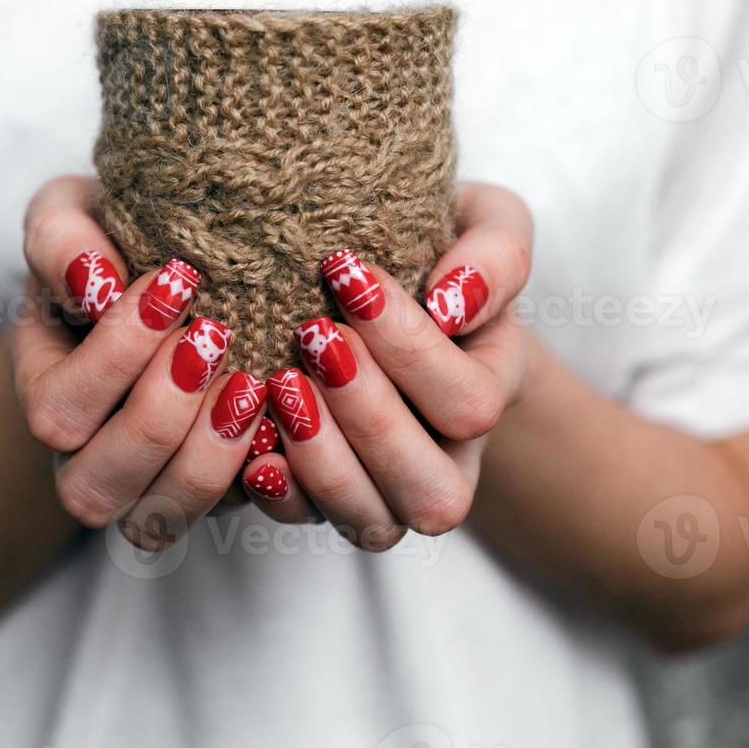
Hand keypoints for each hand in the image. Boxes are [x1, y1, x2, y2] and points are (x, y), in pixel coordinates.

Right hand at [11, 176, 269, 548]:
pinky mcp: (212, 495)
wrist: (172, 276)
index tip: (179, 278)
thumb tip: (92, 279)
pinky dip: (261, 475)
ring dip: (207, 454)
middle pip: (94, 486)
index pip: (58, 411)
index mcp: (47, 393)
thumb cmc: (114, 244)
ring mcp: (147, 486)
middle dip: (157, 414)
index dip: (117, 354)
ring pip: (157, 520)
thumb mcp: (73, 214)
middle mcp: (86, 456)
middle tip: (212, 335)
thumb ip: (60, 236)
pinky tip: (284, 413)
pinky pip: (229, 516)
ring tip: (252, 380)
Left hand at [238, 183, 533, 549]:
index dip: (410, 348)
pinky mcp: (323, 497)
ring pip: (374, 522)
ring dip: (323, 458)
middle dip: (369, 415)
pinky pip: (305, 522)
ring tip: (281, 381)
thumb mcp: (484, 225)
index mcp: (490, 391)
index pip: (470, 403)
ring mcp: (385, 489)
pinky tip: (253, 445)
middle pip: (431, 489)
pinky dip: (279, 492)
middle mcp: (448, 459)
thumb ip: (495, 254)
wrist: (386, 279)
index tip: (349, 274)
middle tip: (314, 335)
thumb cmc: (433, 249)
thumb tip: (454, 300)